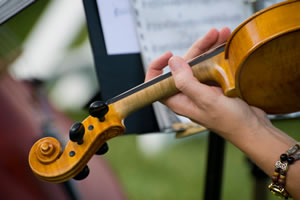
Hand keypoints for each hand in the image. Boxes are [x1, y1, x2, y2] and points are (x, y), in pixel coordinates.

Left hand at [145, 27, 269, 136]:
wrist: (252, 128)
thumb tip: (172, 62)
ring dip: (210, 47)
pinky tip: (227, 44)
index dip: (157, 67)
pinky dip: (218, 54)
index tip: (169, 54)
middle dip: (197, 48)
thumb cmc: (230, 121)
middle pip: (183, 66)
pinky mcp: (214, 86)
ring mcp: (201, 89)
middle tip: (213, 34)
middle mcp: (187, 93)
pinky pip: (212, 66)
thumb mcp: (206, 100)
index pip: (157, 83)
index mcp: (178, 100)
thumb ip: (187, 82)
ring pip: (199, 63)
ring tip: (224, 34)